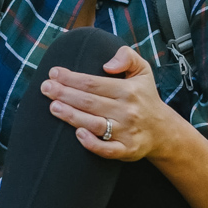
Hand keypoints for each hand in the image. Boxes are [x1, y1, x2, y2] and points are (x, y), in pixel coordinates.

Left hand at [40, 45, 174, 160]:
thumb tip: (107, 64)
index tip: (53, 73)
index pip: (94, 83)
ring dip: (71, 115)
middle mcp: (127, 111)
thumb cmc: (144, 97)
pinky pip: (107, 149)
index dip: (71, 78)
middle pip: (90, 101)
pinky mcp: (126, 150)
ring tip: (53, 106)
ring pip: (94, 124)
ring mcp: (126, 132)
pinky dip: (92, 143)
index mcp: (128, 90)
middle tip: (45, 88)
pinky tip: (77, 134)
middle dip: (64, 94)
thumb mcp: (143, 71)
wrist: (162, 130)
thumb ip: (127, 56)